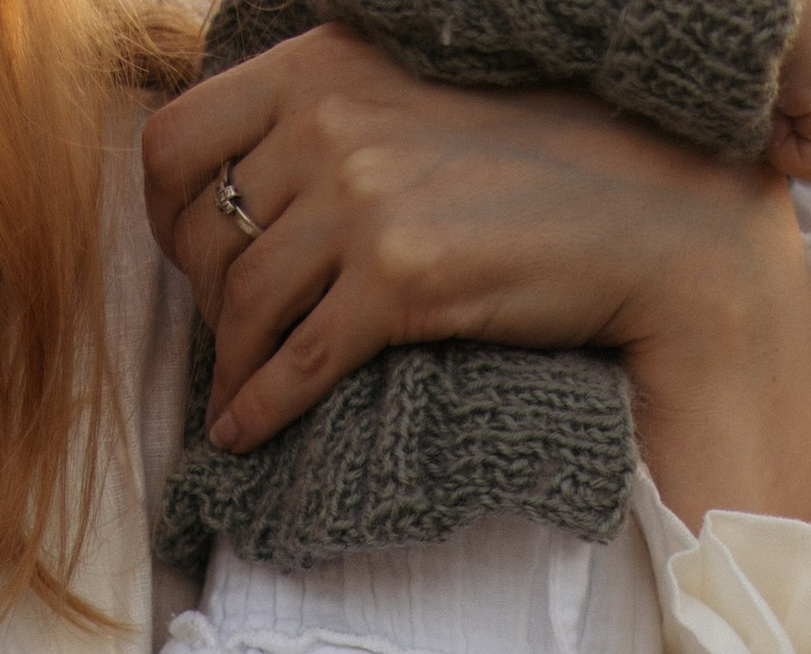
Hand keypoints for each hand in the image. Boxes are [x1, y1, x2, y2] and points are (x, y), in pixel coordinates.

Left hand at [143, 24, 810, 533]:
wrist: (645, 215)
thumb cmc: (537, 164)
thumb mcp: (415, 99)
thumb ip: (332, 115)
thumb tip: (252, 181)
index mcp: (322, 63)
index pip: (176, 137)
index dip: (165, 212)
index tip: (189, 253)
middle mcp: (330, 122)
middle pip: (204, 232)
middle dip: (204, 299)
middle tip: (230, 335)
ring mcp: (364, 202)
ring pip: (242, 306)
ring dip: (231, 365)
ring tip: (240, 394)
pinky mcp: (401, 283)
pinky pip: (295, 363)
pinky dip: (259, 408)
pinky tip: (247, 432)